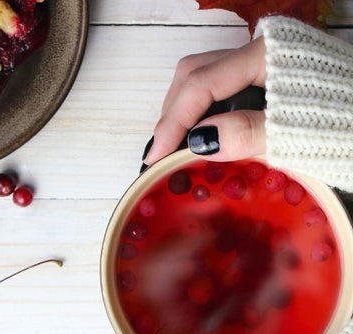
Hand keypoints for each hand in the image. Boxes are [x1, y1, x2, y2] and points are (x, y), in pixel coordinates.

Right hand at [144, 37, 266, 164]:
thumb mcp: (301, 131)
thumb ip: (251, 132)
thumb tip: (200, 140)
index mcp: (267, 56)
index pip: (202, 83)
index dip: (173, 122)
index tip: (157, 155)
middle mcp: (257, 51)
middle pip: (194, 73)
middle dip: (172, 114)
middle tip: (164, 152)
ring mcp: (259, 61)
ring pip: (202, 78)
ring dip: (184, 112)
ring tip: (178, 146)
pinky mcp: (264, 75)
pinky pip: (221, 86)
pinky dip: (203, 111)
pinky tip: (203, 133)